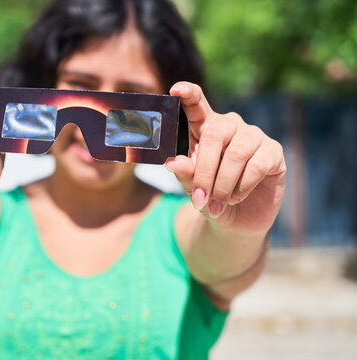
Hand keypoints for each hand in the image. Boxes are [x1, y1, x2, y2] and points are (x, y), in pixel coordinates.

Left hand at [165, 82, 285, 234]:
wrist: (237, 220)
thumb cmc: (211, 197)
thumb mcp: (194, 189)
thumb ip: (185, 174)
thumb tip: (172, 163)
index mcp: (205, 129)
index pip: (197, 104)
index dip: (188, 94)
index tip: (176, 89)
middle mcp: (230, 126)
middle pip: (214, 134)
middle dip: (204, 170)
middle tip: (199, 198)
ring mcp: (254, 136)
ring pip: (236, 154)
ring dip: (223, 185)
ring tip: (216, 204)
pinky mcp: (273, 152)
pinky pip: (256, 165)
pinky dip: (242, 187)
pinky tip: (236, 198)